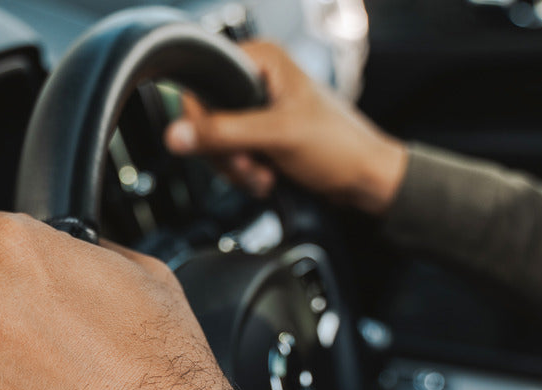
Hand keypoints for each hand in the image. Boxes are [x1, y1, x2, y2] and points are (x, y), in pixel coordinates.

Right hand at [164, 40, 406, 214]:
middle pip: (205, 116)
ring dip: (235, 167)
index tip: (216, 143)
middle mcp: (257, 77)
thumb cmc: (339, 146)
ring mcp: (257, 107)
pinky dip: (243, 172)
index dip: (201, 118)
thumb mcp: (277, 135)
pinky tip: (265, 177)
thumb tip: (175, 134)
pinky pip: (231, 153)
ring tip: (262, 174)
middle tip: (248, 165)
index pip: (202, 80)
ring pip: (215, 140)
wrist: (366, 179)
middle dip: (224, 151)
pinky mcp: (260, 133)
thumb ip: (224, 133)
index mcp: (262, 59)